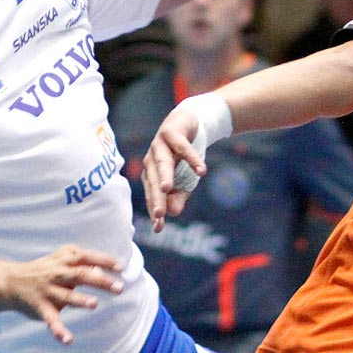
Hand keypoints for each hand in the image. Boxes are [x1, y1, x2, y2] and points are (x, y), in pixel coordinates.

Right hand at [5, 244, 124, 344]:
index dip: (104, 261)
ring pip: (66, 296)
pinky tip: (68, 340)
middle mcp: (56, 273)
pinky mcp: (41, 308)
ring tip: (94, 304)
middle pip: (81, 275)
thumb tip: (103, 273)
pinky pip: (51, 320)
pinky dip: (58, 331)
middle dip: (100, 281)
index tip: (120, 268)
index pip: (87, 257)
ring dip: (80, 300)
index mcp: (64, 260)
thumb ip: (82, 265)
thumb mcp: (62, 260)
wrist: (11, 281)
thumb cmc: (45, 269)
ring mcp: (48, 291)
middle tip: (119, 288)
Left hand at [140, 106, 205, 231]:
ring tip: (167, 189)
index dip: (155, 211)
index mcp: (151, 173)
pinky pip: (182, 147)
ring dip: (165, 175)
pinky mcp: (171, 132)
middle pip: (153, 181)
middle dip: (156, 197)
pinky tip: (202, 171)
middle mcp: (150, 159)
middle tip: (160, 214)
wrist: (189, 123)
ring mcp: (159, 144)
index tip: (158, 229)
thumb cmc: (183, 155)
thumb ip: (178, 195)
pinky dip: (192, 158)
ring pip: (162, 162)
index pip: (151, 195)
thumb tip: (173, 212)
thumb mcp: (184, 179)